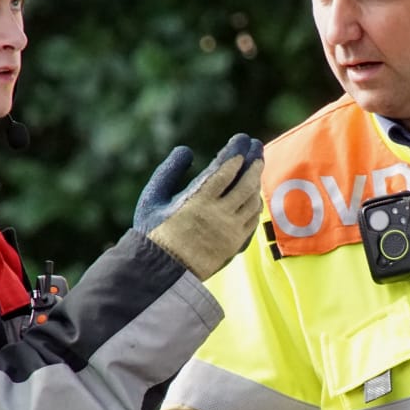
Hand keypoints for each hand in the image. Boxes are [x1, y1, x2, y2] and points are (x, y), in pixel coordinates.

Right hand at [134, 133, 264, 279]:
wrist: (162, 271)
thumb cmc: (154, 232)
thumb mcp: (153, 197)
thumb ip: (169, 170)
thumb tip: (187, 150)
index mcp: (197, 200)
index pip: (225, 169)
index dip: (236, 151)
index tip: (242, 139)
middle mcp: (218, 214)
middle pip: (245, 182)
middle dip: (253, 161)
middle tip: (256, 146)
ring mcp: (229, 231)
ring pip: (252, 200)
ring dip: (256, 180)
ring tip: (256, 166)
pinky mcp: (235, 244)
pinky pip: (253, 219)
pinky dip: (255, 203)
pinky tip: (253, 194)